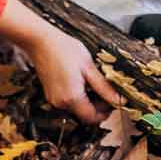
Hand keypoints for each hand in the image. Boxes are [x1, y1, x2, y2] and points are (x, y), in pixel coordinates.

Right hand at [0, 0, 120, 123]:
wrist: (41, 41)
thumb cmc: (64, 49)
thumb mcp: (89, 67)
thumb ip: (104, 88)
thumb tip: (119, 100)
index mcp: (72, 98)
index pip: (93, 118)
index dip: (106, 112)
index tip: (114, 101)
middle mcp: (61, 103)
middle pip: (85, 115)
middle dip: (98, 107)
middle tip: (107, 91)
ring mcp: (54, 100)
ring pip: (77, 109)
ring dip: (88, 102)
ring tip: (93, 83)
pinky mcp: (50, 94)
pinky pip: (68, 102)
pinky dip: (78, 97)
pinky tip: (81, 82)